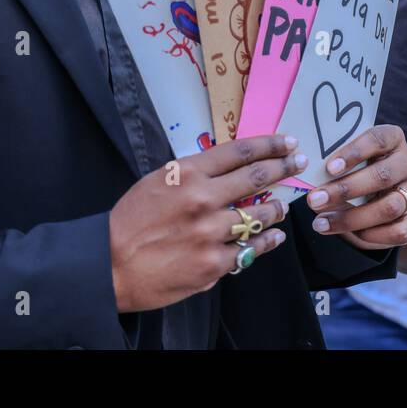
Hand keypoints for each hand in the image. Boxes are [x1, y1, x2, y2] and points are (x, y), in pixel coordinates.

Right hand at [108, 135, 309, 312]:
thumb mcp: (158, 182)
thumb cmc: (130, 222)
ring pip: (261, 214)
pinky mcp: (213, 264)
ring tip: (283, 206)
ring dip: (277, 208)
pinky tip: (273, 236)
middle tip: (299, 162)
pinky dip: (267, 241)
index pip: (240, 152)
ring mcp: (211, 233)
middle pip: (258, 177)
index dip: (270, 145)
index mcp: (187, 174)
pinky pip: (251, 249)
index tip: (287, 142)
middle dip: (284, 167)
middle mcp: (203, 199)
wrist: (107, 265)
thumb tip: (229, 168)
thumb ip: (193, 175)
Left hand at [303, 124, 406, 250]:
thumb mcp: (346, 161)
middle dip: (346, 189)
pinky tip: (350, 235)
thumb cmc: (355, 170)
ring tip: (322, 223)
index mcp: (393, 139)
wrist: (377, 196)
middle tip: (314, 200)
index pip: (378, 138)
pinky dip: (372, 235)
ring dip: (353, 217)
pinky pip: (401, 231)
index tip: (329, 168)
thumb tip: (307, 176)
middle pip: (384, 175)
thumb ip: (333, 165)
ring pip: (391, 206)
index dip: (354, 152)